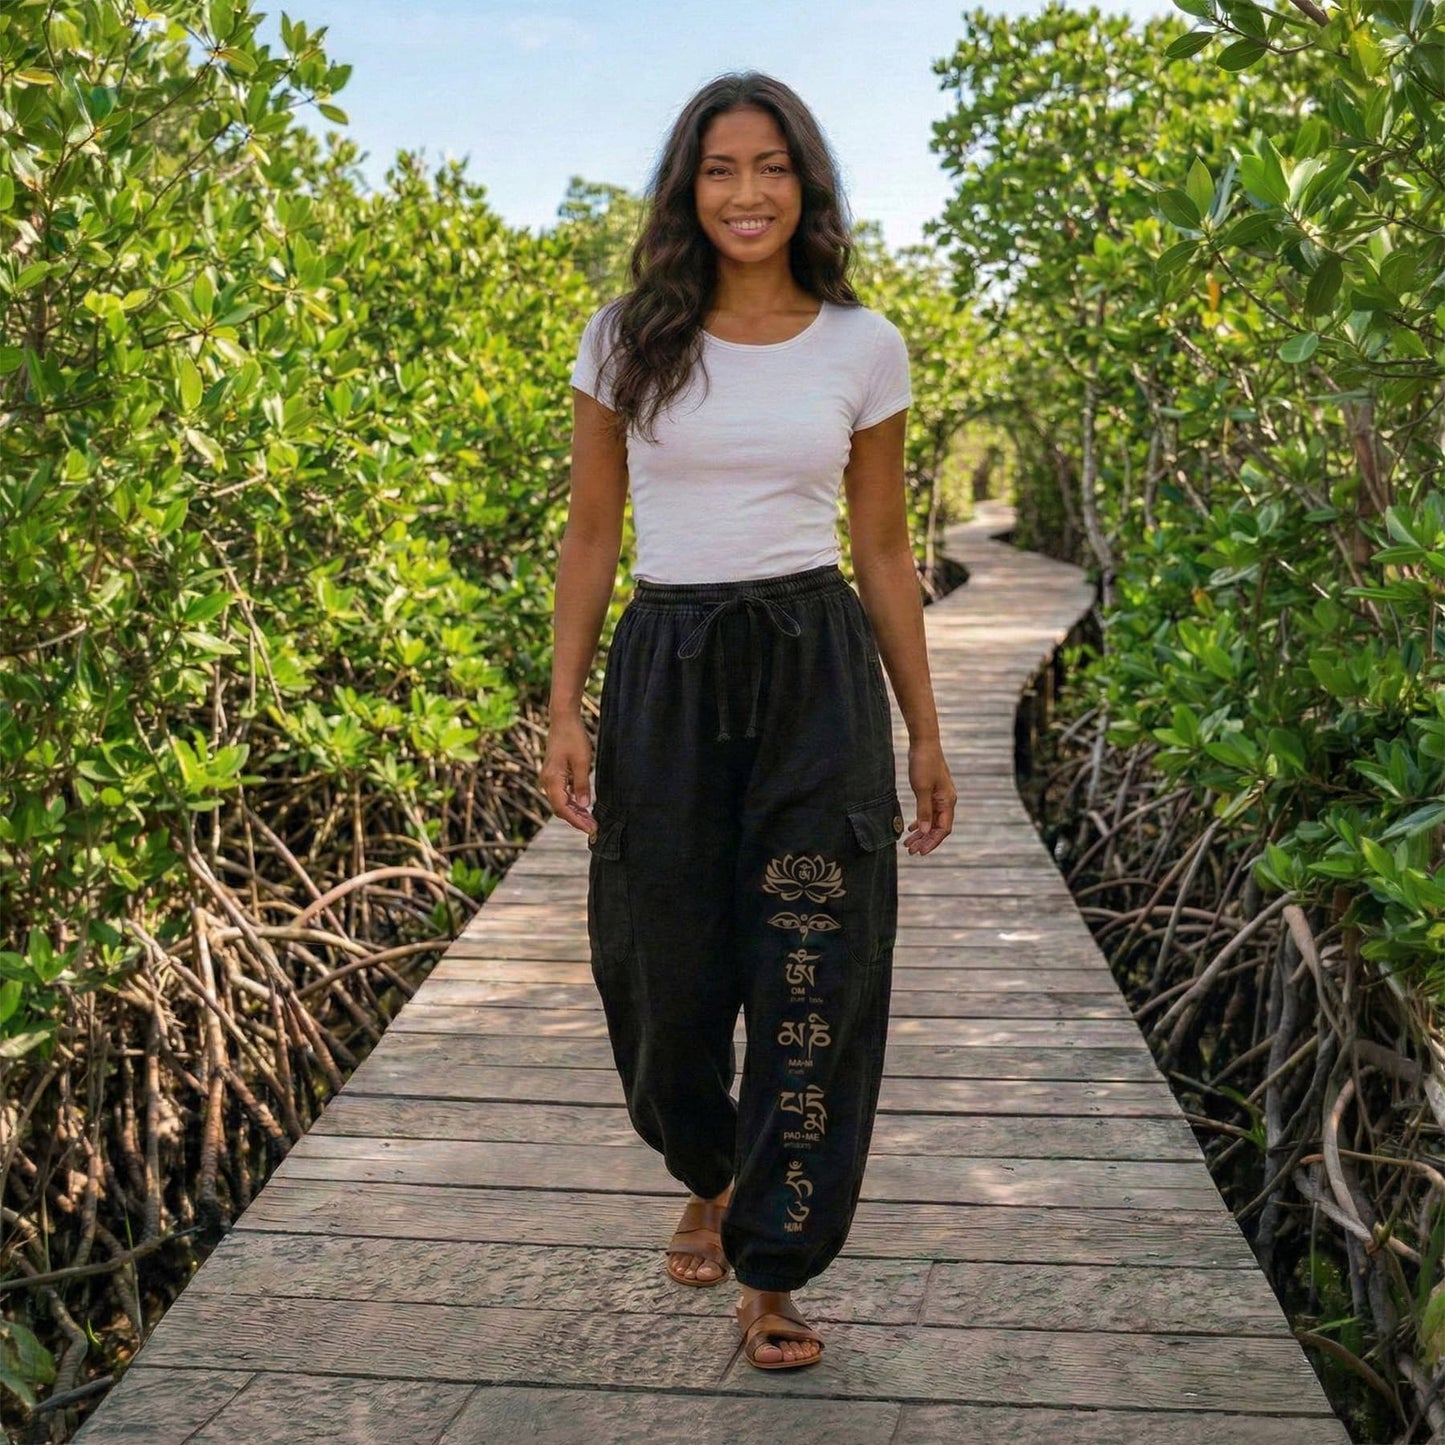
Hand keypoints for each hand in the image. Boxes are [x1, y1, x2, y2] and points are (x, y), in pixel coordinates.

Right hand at [540, 712, 596, 837]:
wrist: (563, 720)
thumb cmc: (573, 737)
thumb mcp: (583, 762)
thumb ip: (582, 785)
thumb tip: (584, 805)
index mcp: (552, 780)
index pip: (563, 808)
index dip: (577, 821)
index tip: (591, 828)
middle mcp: (547, 781)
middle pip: (560, 808)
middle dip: (577, 820)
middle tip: (594, 828)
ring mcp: (549, 778)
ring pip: (561, 802)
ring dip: (575, 812)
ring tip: (591, 820)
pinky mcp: (553, 774)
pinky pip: (561, 794)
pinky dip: (572, 802)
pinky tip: (583, 806)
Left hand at [903, 737, 954, 855]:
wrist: (924, 743)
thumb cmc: (924, 763)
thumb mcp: (921, 788)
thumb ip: (923, 810)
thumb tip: (924, 831)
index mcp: (948, 802)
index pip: (942, 829)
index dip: (932, 842)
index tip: (920, 852)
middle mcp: (947, 801)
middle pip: (937, 828)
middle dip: (924, 841)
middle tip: (910, 851)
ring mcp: (940, 797)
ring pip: (932, 821)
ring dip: (921, 833)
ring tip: (908, 844)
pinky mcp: (933, 792)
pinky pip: (928, 812)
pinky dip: (920, 821)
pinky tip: (911, 828)